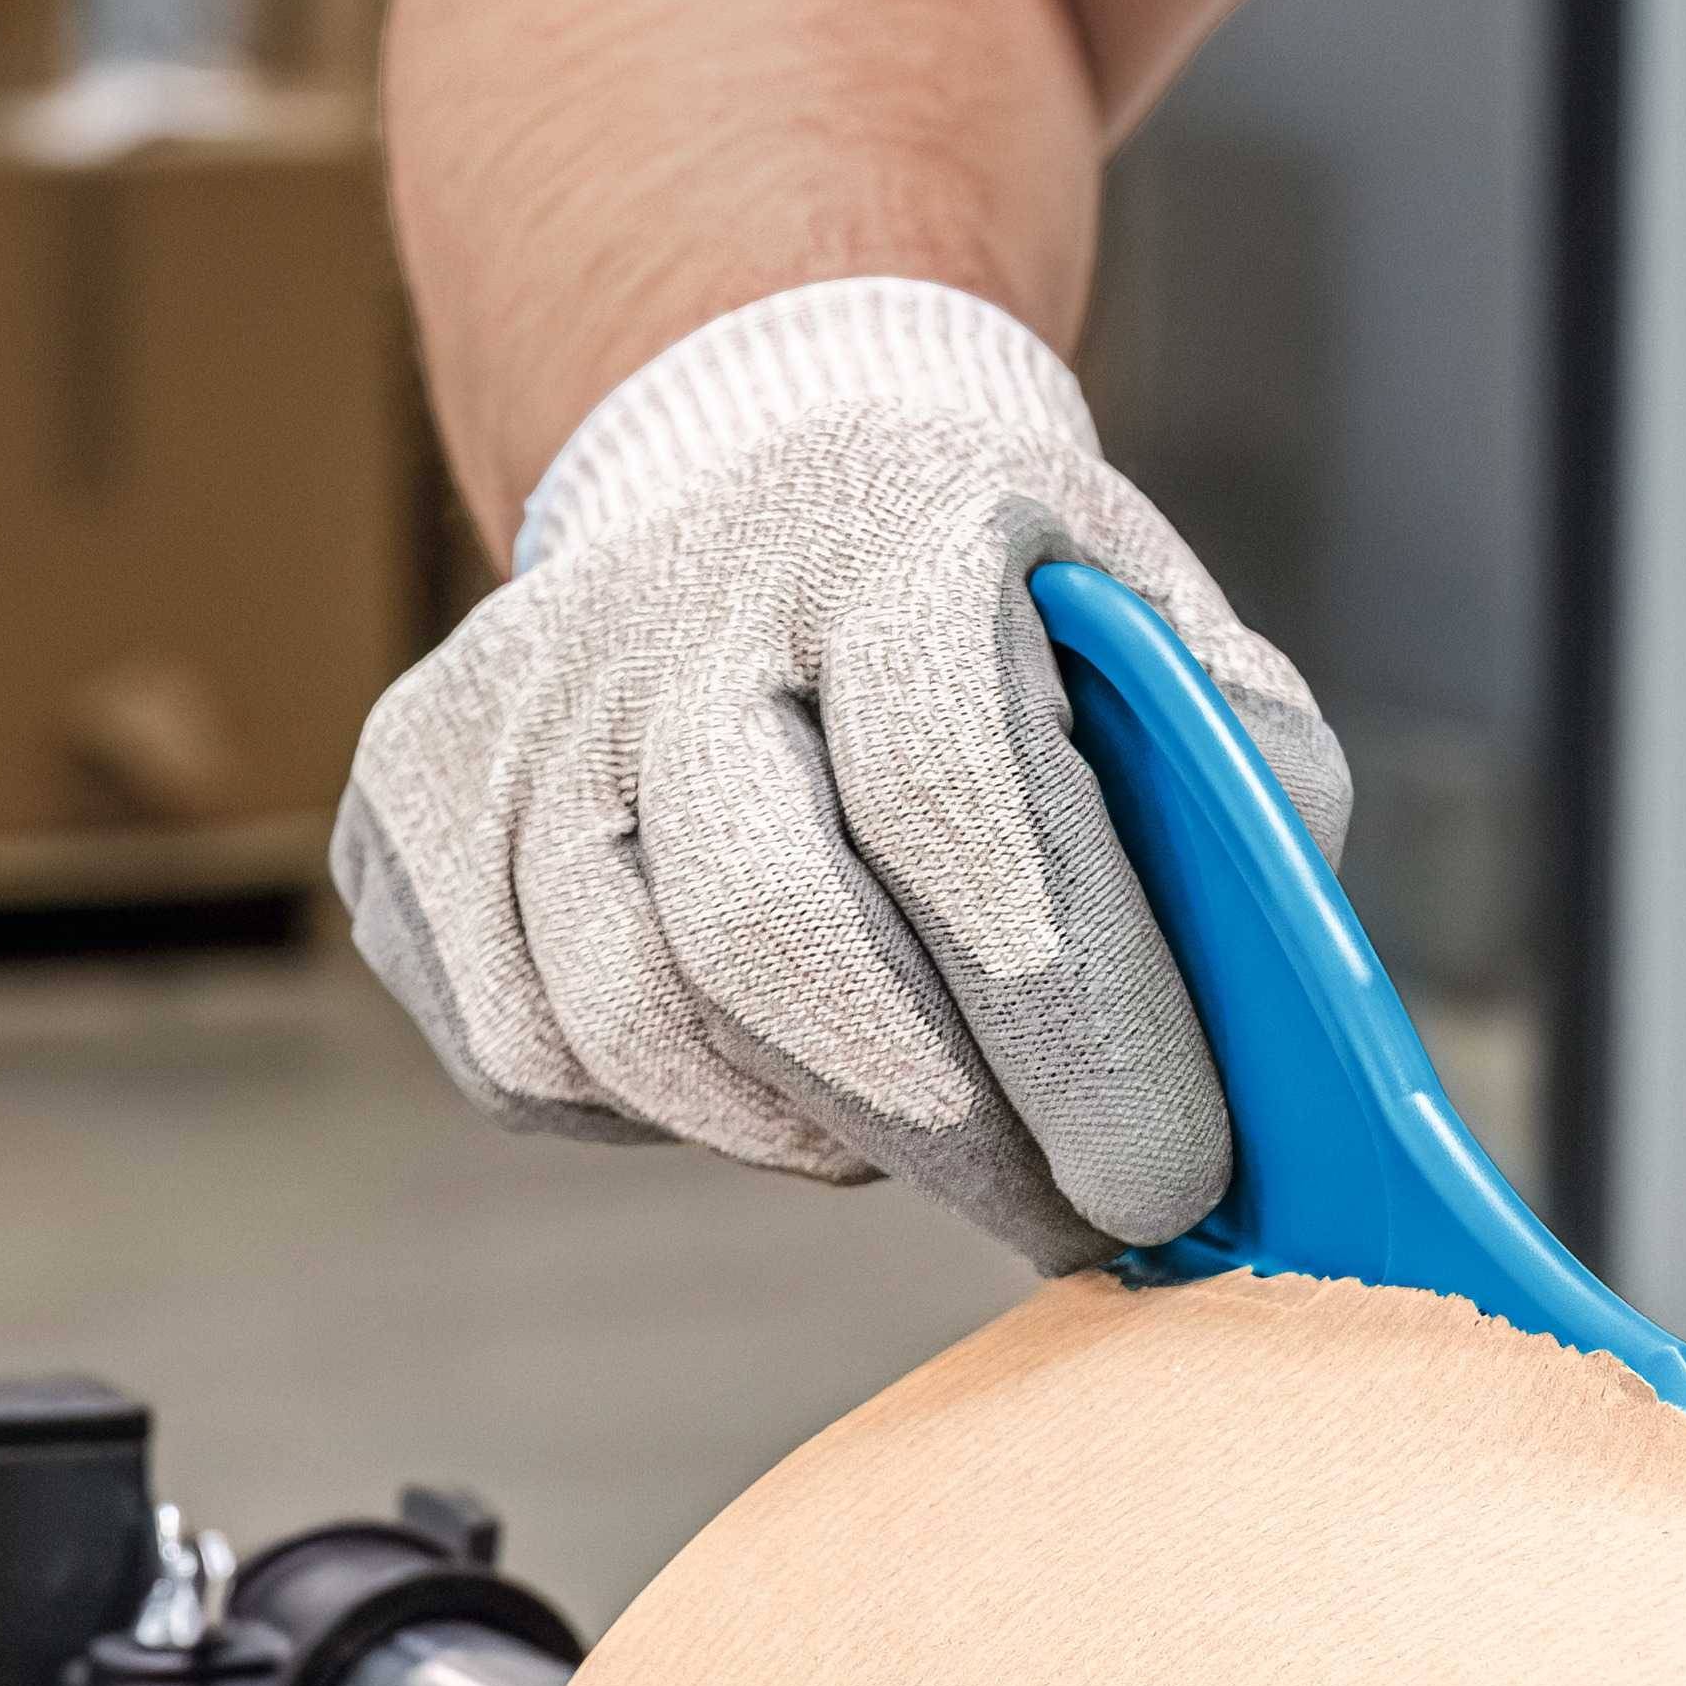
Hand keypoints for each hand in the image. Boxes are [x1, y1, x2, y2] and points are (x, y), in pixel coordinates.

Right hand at [342, 278, 1345, 1275]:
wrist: (758, 476)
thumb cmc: (990, 607)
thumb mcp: (1159, 632)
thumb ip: (1239, 801)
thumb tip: (1279, 1022)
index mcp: (892, 529)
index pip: (954, 795)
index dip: (1070, 1019)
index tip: (1168, 1176)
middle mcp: (672, 602)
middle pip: (767, 933)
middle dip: (947, 1129)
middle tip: (1064, 1209)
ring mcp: (515, 703)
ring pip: (625, 1026)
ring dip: (806, 1133)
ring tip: (923, 1118)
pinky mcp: (406, 795)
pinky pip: (525, 1059)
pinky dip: (668, 1112)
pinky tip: (765, 1054)